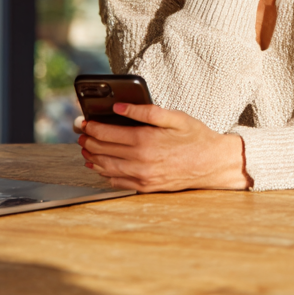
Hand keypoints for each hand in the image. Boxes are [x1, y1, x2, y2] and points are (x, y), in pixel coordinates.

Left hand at [76, 103, 251, 191]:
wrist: (211, 163)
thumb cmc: (195, 137)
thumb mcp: (174, 117)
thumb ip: (145, 111)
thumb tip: (119, 108)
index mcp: (145, 140)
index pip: (108, 133)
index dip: (92, 127)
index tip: (84, 122)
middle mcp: (140, 160)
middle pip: (103, 150)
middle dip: (89, 140)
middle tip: (81, 134)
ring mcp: (142, 176)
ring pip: (106, 167)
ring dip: (92, 157)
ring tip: (86, 149)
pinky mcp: (145, 186)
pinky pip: (117, 181)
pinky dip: (104, 173)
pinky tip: (101, 166)